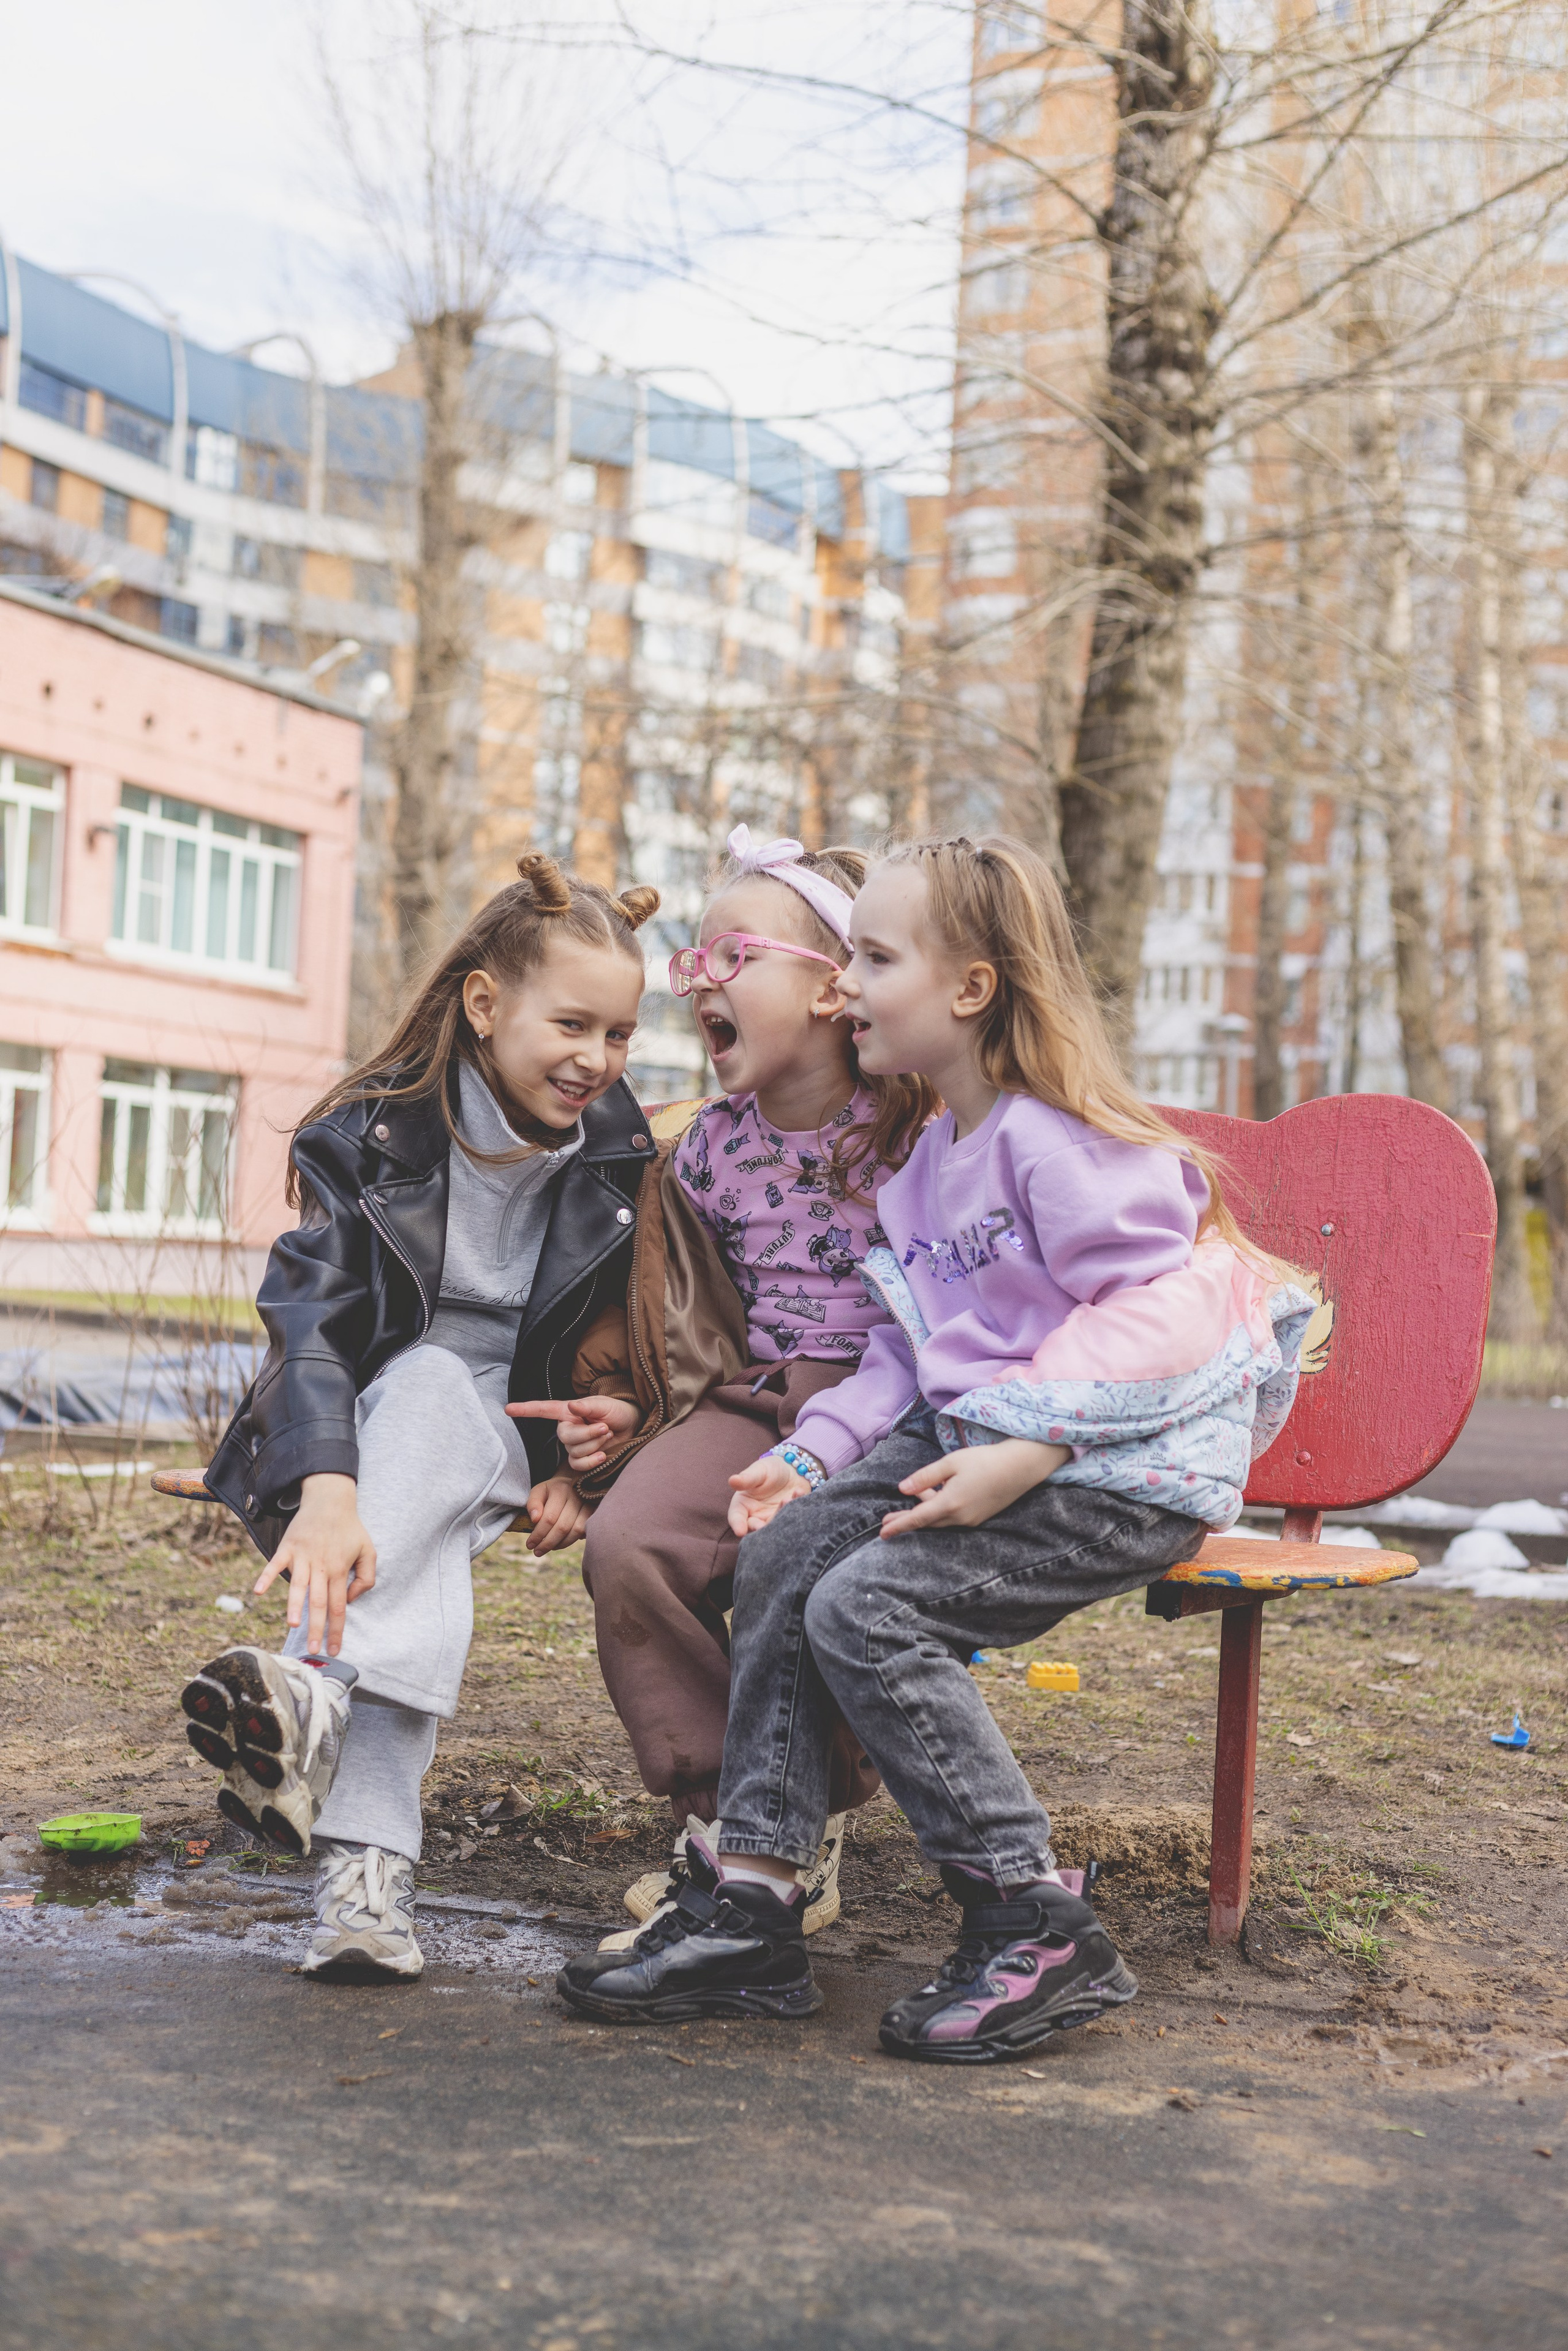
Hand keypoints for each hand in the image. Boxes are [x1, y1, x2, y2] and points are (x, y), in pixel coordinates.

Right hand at [252, 1472, 375, 1655]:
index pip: (338, 1607)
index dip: (336, 1630)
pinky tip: (259, 1592)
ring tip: (292, 1625)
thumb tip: (350, 1600)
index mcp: (339, 1570)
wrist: (330, 1500)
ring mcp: (302, 1556)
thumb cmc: (350, 1529)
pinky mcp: (288, 1547)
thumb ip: (366, 1578)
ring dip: (294, 1605)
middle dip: (316, 1628)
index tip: (333, 1650)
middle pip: (318, 1602)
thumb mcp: (369, 1552)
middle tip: (313, 1650)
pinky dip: (266, 1577)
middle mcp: (320, 1566)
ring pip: (298, 1586)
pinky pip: (275, 1564)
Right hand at [509, 1395, 643, 1471]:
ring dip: (593, 1444)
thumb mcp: (605, 1405)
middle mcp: (568, 1428)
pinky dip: (592, 1461)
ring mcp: (575, 1446)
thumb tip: (571, 1407)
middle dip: (587, 1434)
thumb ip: (588, 1406)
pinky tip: (603, 1455)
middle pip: (564, 1436)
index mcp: (569, 1411)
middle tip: (605, 1428)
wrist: (634, 1428)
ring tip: (608, 1435)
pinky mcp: (583, 1460)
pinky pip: (579, 1465)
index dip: (525, 1409)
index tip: (507, 1409)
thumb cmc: (618, 1412)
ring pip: (573, 1451)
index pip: (543, 1409)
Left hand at [524, 1475, 590, 1554]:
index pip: (549, 1518)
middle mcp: (576, 1496)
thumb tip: (535, 1520)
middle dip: (548, 1543)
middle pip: (562, 1527)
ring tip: (549, 1548)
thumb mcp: (539, 1491)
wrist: (573, 1482)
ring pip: (575, 1531)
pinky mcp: (595, 1512)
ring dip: (561, 1544)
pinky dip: (573, 1540)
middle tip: (538, 1552)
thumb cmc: (552, 1490)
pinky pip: (585, 1531)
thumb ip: (533, 1503)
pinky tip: (561, 1543)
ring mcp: (588, 1504)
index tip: (530, 1545)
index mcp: (560, 1489)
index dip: (538, 1534)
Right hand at [727, 1453, 812, 1536]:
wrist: (793, 1470)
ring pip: (774, 1526)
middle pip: (755, 1527)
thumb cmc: (770, 1469)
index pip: (736, 1517)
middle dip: (760, 1528)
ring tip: (787, 1499)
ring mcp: (772, 1520)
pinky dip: (795, 1508)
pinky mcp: (788, 1519)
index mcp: (743, 1505)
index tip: (740, 1531)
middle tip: (763, 1526)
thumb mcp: (758, 1471)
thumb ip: (747, 1479)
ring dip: (780, 1516)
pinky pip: (792, 1519)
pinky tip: (798, 1492)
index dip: (737, 1524)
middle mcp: (756, 1516)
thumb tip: (732, 1480)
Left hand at [879, 1438, 1068, 1538]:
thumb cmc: (984, 1460)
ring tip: (908, 1506)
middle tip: (887, 1522)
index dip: (899, 1525)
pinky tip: (934, 1497)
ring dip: (923, 1514)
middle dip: (906, 1521)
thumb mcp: (951, 1463)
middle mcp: (960, 1517)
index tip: (882, 1532)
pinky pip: (952, 1518)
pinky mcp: (980, 1517)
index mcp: (951, 1503)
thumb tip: (902, 1489)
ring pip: (939, 1520)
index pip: (918, 1519)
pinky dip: (939, 1511)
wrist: (1020, 1467)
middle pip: (927, 1523)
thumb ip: (925, 1477)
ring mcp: (971, 1520)